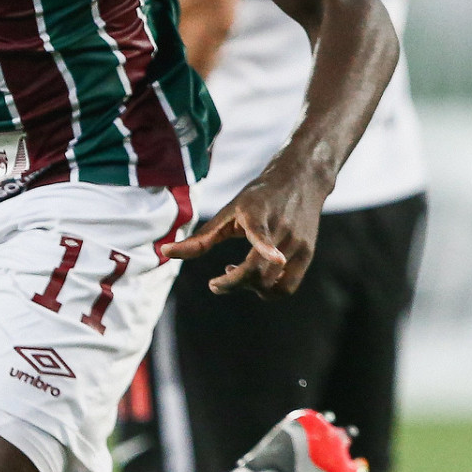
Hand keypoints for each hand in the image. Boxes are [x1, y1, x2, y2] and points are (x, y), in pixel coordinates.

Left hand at [161, 162, 329, 296]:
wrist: (299, 180)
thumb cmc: (256, 198)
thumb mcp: (229, 211)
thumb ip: (200, 237)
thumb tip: (164, 252)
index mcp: (257, 212)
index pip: (262, 232)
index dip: (267, 246)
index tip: (276, 258)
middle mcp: (281, 228)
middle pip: (259, 270)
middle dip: (233, 283)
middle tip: (215, 283)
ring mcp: (298, 243)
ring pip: (272, 284)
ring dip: (249, 288)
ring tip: (235, 273)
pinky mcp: (307, 254)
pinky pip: (287, 287)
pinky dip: (268, 291)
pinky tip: (257, 280)